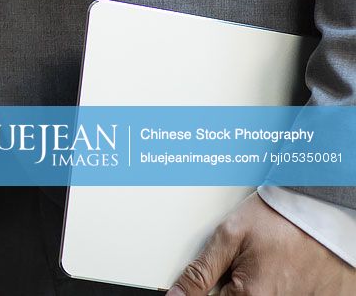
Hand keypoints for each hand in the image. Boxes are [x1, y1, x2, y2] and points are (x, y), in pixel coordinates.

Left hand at [169, 193, 355, 294]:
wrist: (319, 209)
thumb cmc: (278, 217)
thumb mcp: (229, 235)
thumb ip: (201, 270)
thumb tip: (177, 294)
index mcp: (252, 295)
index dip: (199, 291)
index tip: (197, 281)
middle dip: (225, 284)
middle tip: (236, 261)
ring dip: (246, 282)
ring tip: (257, 259)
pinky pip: (274, 292)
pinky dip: (267, 281)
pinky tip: (271, 266)